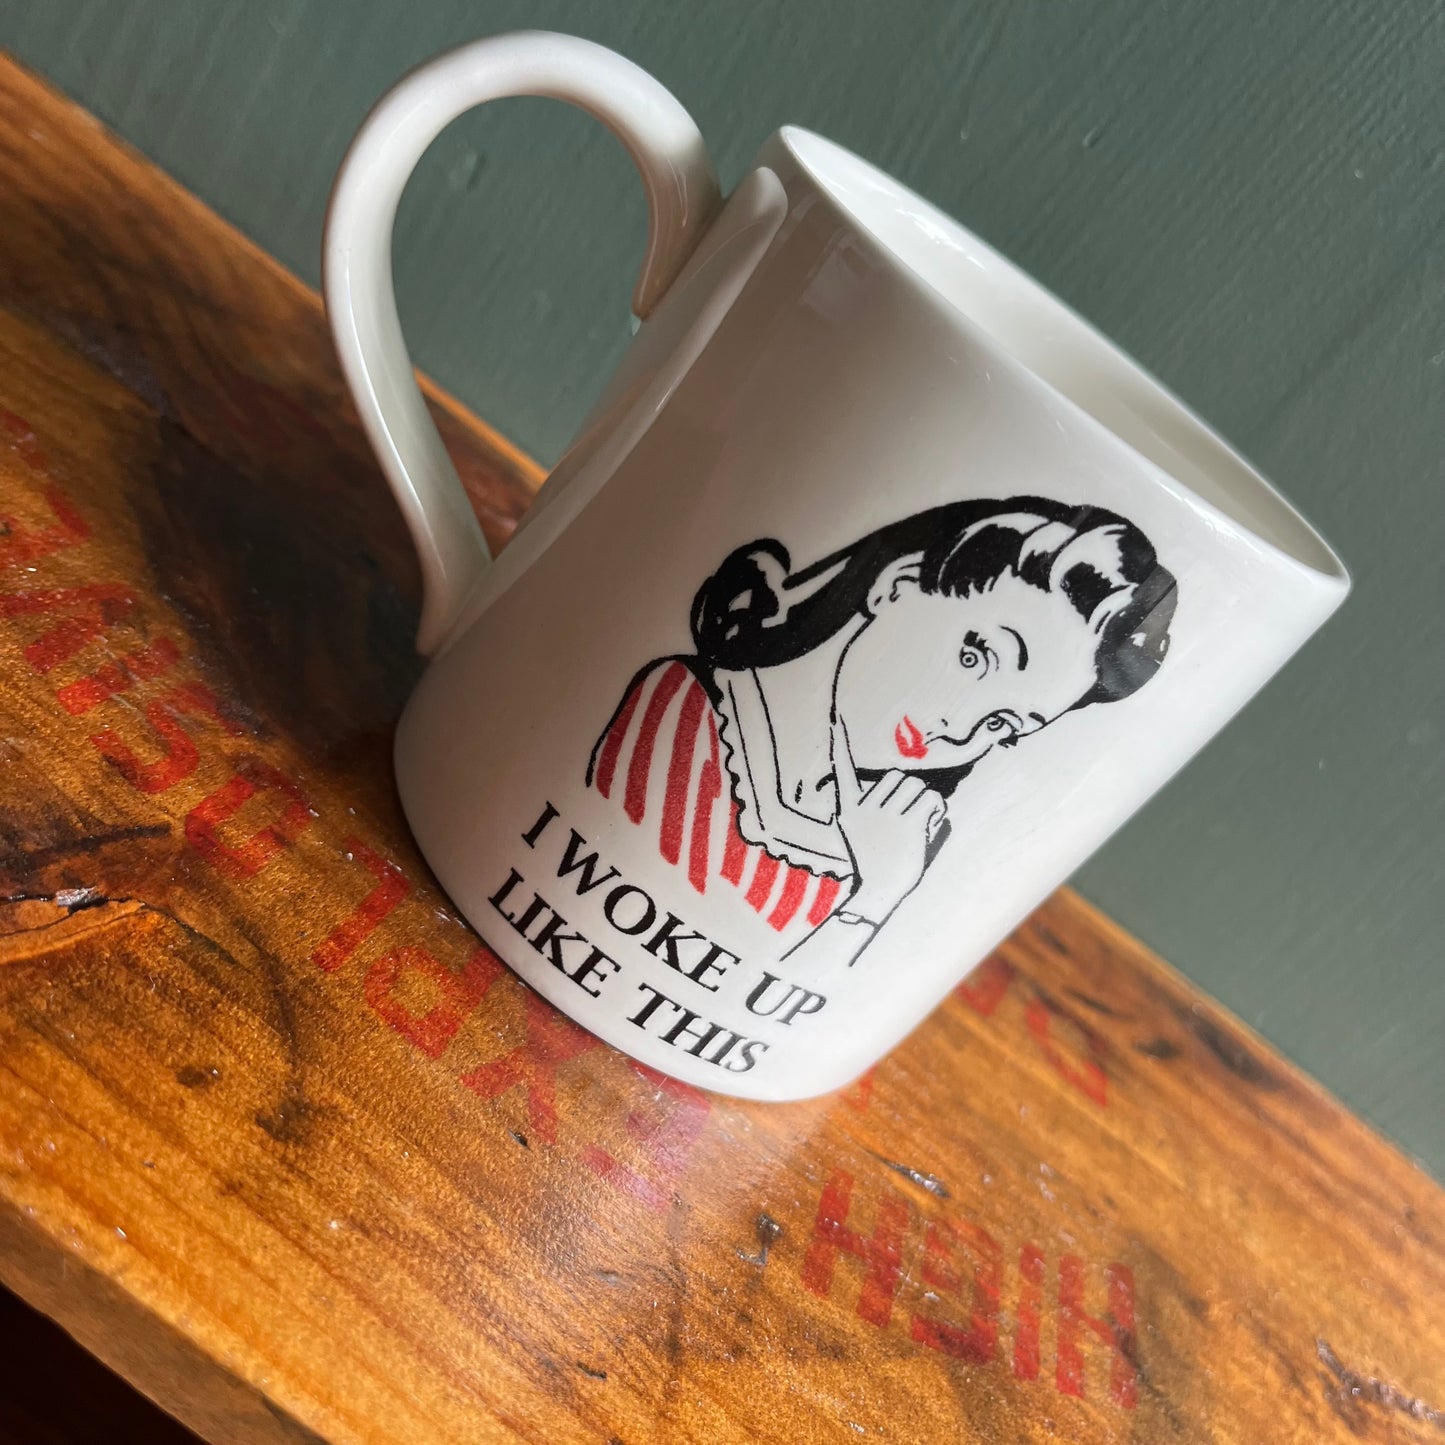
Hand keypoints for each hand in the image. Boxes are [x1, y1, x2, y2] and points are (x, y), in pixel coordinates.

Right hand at [831, 715, 945, 925]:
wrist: (878, 892)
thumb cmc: (874, 862)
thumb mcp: (859, 832)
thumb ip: (871, 807)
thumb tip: (898, 786)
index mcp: (850, 808)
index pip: (842, 769)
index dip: (839, 743)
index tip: (835, 718)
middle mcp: (865, 807)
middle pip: (898, 777)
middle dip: (910, 793)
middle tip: (909, 818)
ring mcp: (886, 815)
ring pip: (918, 787)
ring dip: (926, 803)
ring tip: (918, 825)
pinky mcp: (908, 823)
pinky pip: (933, 800)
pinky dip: (937, 811)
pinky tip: (927, 827)